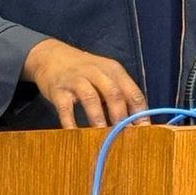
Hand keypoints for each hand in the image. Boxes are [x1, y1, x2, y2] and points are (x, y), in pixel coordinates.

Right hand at [21, 38, 148, 128]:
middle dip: (121, 116)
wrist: (51, 56)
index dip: (140, 114)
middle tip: (125, 138)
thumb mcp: (105, 76)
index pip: (132, 92)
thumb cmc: (85, 71)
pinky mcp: (59, 90)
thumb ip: (120, 94)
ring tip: (103, 138)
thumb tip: (137, 124)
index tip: (144, 133)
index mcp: (114, 70)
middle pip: (114, 93)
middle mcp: (97, 72)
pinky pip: (66, 108)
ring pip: (91, 98)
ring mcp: (77, 80)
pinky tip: (76, 136)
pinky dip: (71, 123)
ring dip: (99, 118)